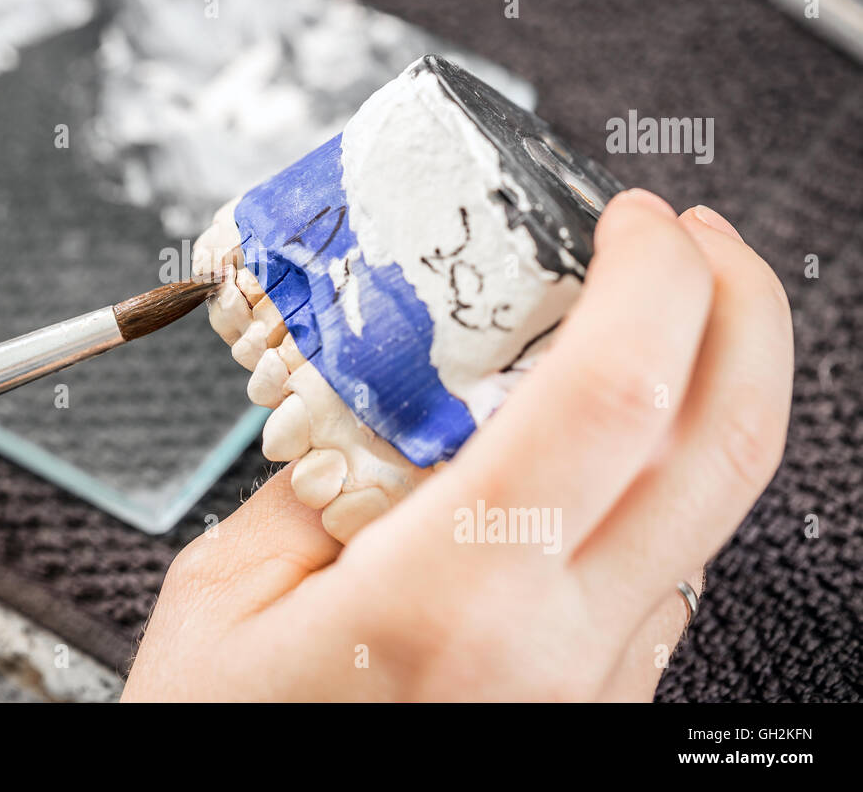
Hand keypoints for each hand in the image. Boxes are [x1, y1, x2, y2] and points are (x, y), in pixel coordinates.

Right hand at [124, 191, 792, 700]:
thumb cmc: (223, 743)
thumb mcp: (226, 593)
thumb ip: (317, 476)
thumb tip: (392, 391)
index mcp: (450, 600)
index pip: (612, 396)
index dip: (650, 278)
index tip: (630, 221)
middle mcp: (556, 650)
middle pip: (720, 445)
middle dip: (738, 307)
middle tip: (691, 240)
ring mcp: (595, 688)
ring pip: (706, 508)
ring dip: (697, 389)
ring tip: (631, 328)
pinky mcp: (598, 705)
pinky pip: (665, 570)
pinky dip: (654, 478)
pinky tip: (592, 450)